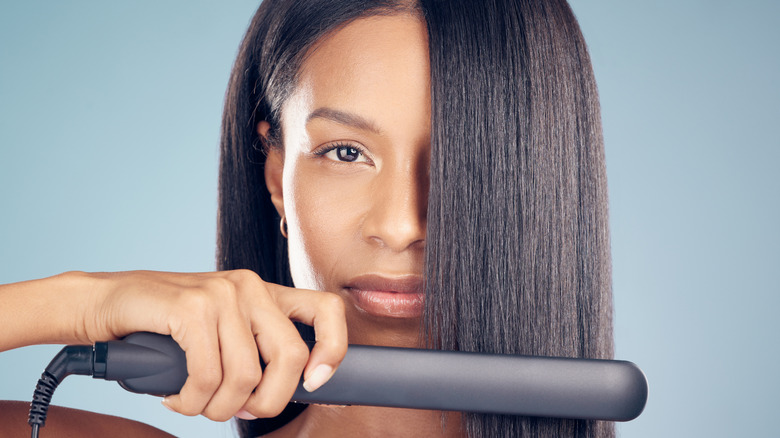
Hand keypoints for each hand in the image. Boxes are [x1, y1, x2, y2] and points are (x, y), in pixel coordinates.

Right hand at [83, 269, 346, 420]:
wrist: (102, 304)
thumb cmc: (164, 328)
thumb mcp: (222, 333)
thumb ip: (255, 350)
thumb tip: (287, 392)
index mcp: (265, 293)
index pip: (327, 310)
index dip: (333, 350)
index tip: (314, 384)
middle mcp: (250, 287)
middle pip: (292, 356)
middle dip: (267, 401)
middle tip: (238, 411)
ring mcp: (222, 293)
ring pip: (246, 375)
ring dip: (217, 407)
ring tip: (194, 403)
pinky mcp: (191, 306)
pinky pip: (208, 375)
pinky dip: (191, 400)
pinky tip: (175, 396)